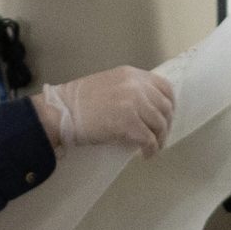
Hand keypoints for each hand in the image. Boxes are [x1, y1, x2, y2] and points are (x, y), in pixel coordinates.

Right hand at [37, 67, 174, 156]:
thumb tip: (141, 109)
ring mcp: (134, 104)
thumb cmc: (76, 102)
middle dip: (165, 125)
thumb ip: (127, 90)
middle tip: (159, 137)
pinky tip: (146, 155)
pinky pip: (149, 139)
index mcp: (131, 74)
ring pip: (159, 124)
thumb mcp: (107, 85)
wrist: (60, 112)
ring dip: (159, 139)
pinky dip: (151, 149)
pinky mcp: (129, 124)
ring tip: (153, 148)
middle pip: (164, 107)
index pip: (164, 87)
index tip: (166, 117)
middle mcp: (136, 86)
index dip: (169, 104)